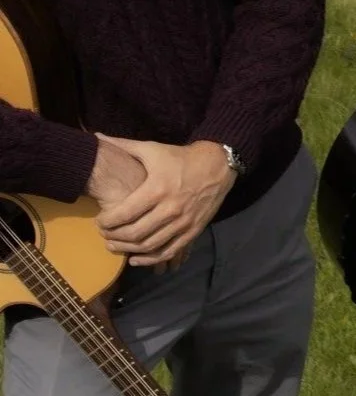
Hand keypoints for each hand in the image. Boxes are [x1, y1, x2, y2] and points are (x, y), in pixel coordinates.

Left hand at [94, 139, 234, 266]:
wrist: (218, 164)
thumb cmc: (181, 157)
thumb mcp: (153, 149)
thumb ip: (124, 146)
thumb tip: (96, 136)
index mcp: (157, 189)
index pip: (123, 214)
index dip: (106, 222)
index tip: (100, 221)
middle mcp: (170, 208)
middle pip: (134, 234)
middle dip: (113, 237)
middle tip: (104, 235)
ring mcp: (183, 221)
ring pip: (149, 246)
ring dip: (128, 250)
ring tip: (115, 245)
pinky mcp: (193, 230)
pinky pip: (169, 251)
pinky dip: (150, 259)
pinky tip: (137, 258)